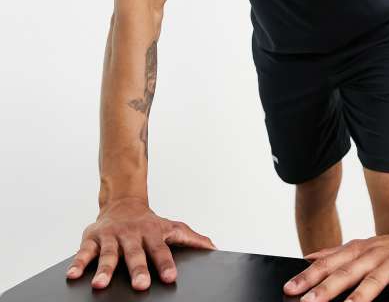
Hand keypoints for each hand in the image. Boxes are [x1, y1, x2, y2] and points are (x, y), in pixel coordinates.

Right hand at [65, 197, 216, 289]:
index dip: (166, 264)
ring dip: (104, 269)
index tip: (170, 278)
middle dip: (138, 269)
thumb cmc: (149, 222)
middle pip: (135, 254)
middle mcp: (132, 235)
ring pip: (108, 254)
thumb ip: (191, 238)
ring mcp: (112, 236)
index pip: (161, 250)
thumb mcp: (171, 227)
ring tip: (100, 284)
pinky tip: (74, 275)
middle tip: (141, 285)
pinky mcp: (93, 238)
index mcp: (152, 233)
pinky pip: (84, 251)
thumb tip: (214, 247)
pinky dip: (78, 263)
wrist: (123, 202)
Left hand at [283, 226, 388, 301]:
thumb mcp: (359, 246)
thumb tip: (308, 259)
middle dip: (325, 289)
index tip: (290, 289)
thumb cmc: (388, 246)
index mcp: (356, 251)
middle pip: (345, 273)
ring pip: (373, 281)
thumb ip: (334, 253)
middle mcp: (371, 256)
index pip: (327, 265)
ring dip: (359, 296)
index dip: (308, 277)